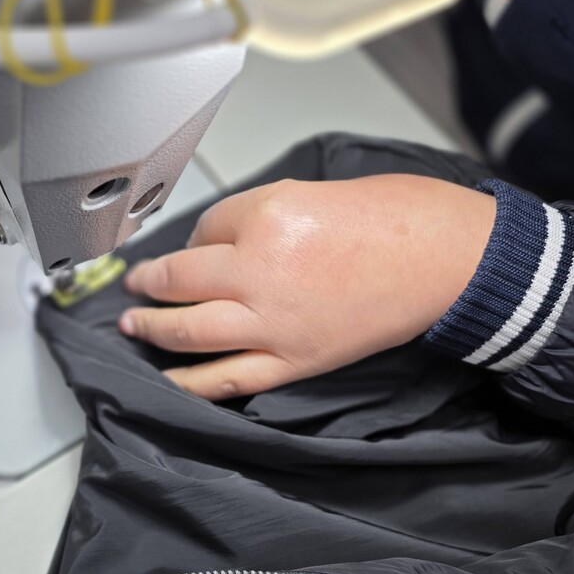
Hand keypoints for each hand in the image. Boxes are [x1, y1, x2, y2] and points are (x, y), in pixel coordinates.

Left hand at [119, 174, 495, 398]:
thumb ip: (252, 218)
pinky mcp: (294, 361)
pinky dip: (191, 382)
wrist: (442, 259)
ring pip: (189, 332)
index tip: (188, 245)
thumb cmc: (389, 218)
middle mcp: (260, 274)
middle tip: (132, 286)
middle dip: (147, 285)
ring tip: (132, 327)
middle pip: (179, 282)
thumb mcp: (308, 191)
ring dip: (152, 330)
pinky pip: (227, 379)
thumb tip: (211, 245)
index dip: (192, 238)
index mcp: (264, 221)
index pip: (201, 230)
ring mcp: (274, 325)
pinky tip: (168, 379)